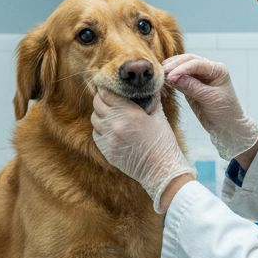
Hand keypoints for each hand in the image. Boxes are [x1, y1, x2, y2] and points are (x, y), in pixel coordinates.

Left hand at [91, 90, 193, 212]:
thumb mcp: (159, 116)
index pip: (107, 93)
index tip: (109, 87)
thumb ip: (152, 99)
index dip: (107, 88)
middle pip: (97, 104)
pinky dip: (101, 129)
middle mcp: (115, 124)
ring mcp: (109, 139)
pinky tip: (111, 130)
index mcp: (129, 112)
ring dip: (101, 114)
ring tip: (112, 115)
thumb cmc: (163, 142)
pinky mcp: (106, 151)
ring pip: (94, 119)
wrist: (161, 170)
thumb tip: (151, 86)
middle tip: (110, 99)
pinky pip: (96, 134)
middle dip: (102, 99)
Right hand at [162, 54, 257, 160]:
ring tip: (159, 76)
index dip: (182, 68)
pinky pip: (180, 79)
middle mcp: (208, 70)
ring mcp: (199, 77)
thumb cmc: (225, 112)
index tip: (170, 76)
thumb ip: (193, 87)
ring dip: (171, 70)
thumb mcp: (210, 99)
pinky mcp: (192, 86)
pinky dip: (172, 79)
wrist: (227, 127)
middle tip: (161, 73)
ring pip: (182, 67)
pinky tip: (163, 81)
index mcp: (217, 70)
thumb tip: (174, 77)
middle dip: (174, 65)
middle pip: (188, 60)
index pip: (196, 63)